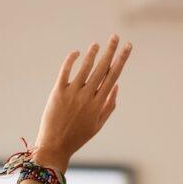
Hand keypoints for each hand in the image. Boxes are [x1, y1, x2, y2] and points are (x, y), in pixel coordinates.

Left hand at [32, 34, 132, 173]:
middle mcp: (87, 96)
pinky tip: (77, 52)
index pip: (113, 76)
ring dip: (92, 54)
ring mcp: (72, 94)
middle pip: (101, 68)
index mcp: (98, 104)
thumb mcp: (98, 124)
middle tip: (115, 37)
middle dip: (110, 51)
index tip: (127, 47)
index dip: (121, 60)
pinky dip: (71, 60)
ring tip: (97, 44)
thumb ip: (109, 105)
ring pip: (85, 68)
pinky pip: (65, 72)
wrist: (55, 146)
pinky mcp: (58, 93)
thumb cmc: (78, 136)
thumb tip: (116, 86)